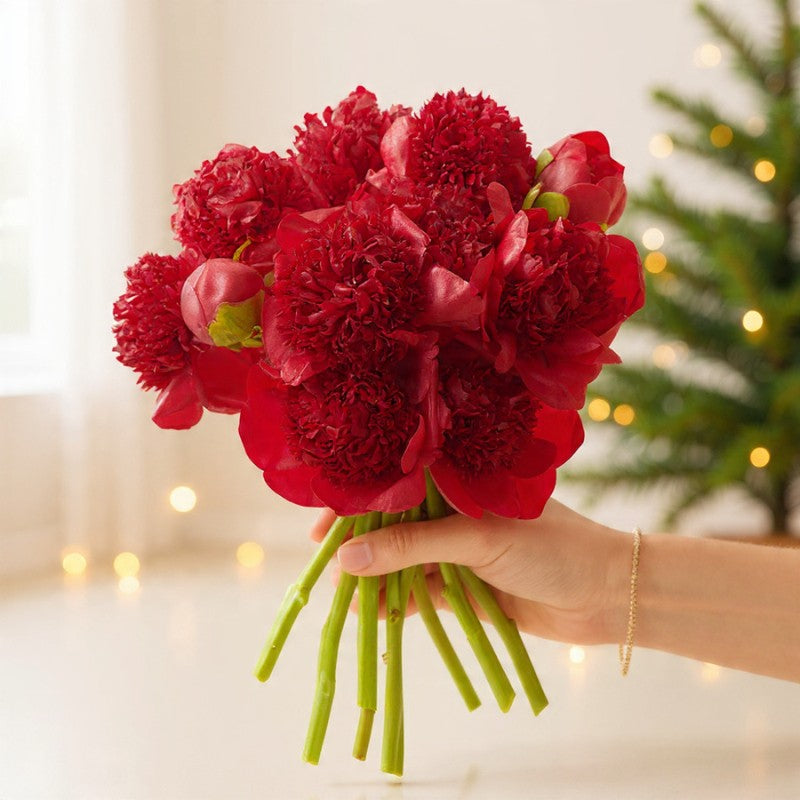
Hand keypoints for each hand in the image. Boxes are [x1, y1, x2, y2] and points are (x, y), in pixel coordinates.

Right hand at [310, 500, 630, 645]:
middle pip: (394, 525)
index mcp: (461, 482)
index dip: (358, 502)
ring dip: (375, 578)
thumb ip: (414, 546)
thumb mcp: (479, 539)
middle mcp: (455, 512)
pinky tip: (370, 614)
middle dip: (360, 545)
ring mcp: (459, 551)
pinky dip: (396, 604)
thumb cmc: (553, 548)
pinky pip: (421, 594)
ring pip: (404, 562)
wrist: (608, 596)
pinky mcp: (466, 587)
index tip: (323, 526)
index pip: (397, 483)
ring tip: (341, 596)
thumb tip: (348, 558)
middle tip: (327, 567)